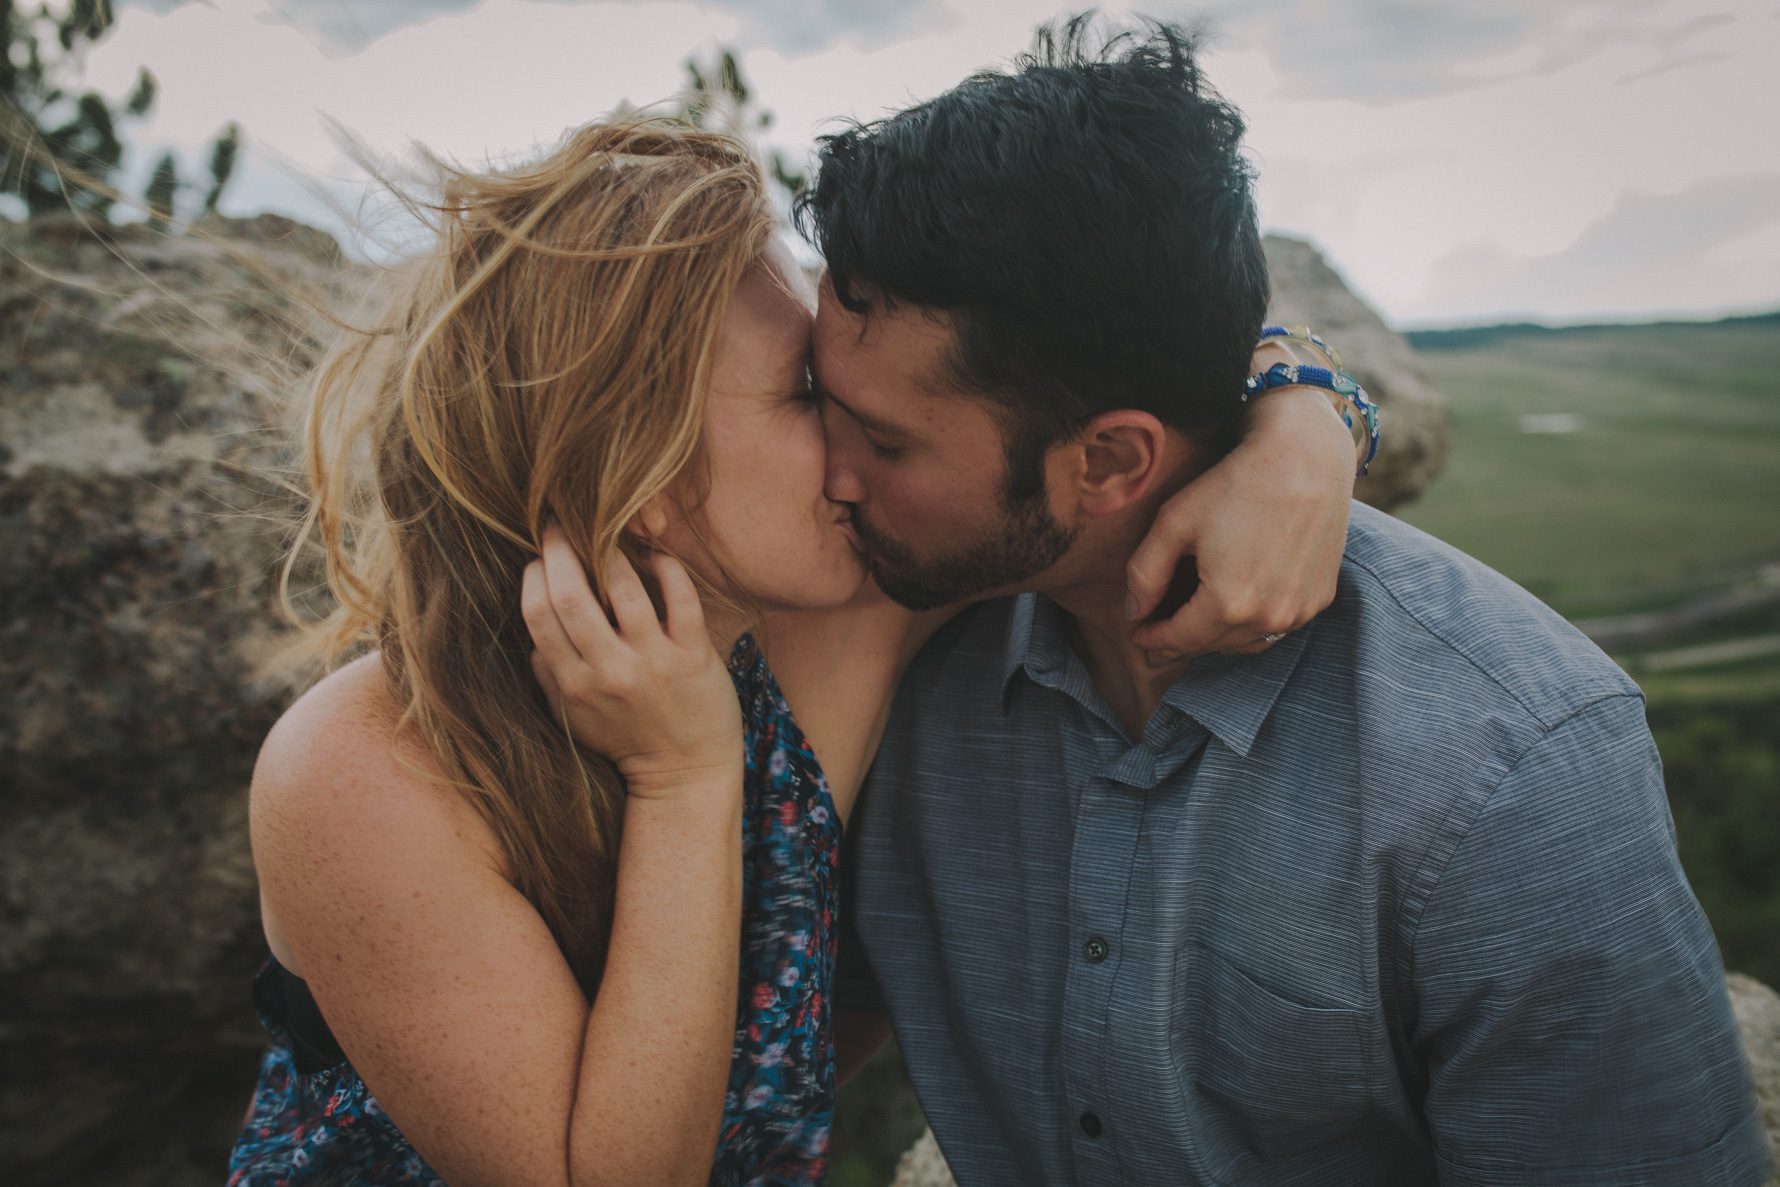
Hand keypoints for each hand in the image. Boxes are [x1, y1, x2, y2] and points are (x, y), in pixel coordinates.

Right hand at [522, 524, 742, 797]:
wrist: (686, 776)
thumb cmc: (627, 742)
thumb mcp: (575, 719)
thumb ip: (549, 678)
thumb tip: (532, 636)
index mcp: (573, 684)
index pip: (539, 614)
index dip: (534, 576)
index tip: (539, 559)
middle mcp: (610, 671)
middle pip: (571, 594)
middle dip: (560, 550)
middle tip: (560, 526)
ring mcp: (653, 662)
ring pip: (624, 588)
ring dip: (612, 551)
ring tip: (608, 533)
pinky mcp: (693, 656)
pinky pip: (680, 596)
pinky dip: (666, 567)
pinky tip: (655, 557)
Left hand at [1126, 370, 1355, 660]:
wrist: (1306, 455)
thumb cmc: (1235, 483)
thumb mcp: (1174, 522)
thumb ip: (1145, 573)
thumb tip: (1134, 612)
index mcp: (1228, 603)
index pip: (1179, 639)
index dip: (1152, 639)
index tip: (1136, 635)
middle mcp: (1268, 617)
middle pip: (1211, 645)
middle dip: (1180, 642)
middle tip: (1156, 637)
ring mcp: (1299, 611)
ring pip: (1245, 642)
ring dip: (1215, 639)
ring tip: (1192, 628)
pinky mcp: (1319, 597)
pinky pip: (1277, 628)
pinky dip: (1250, 627)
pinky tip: (1234, 613)